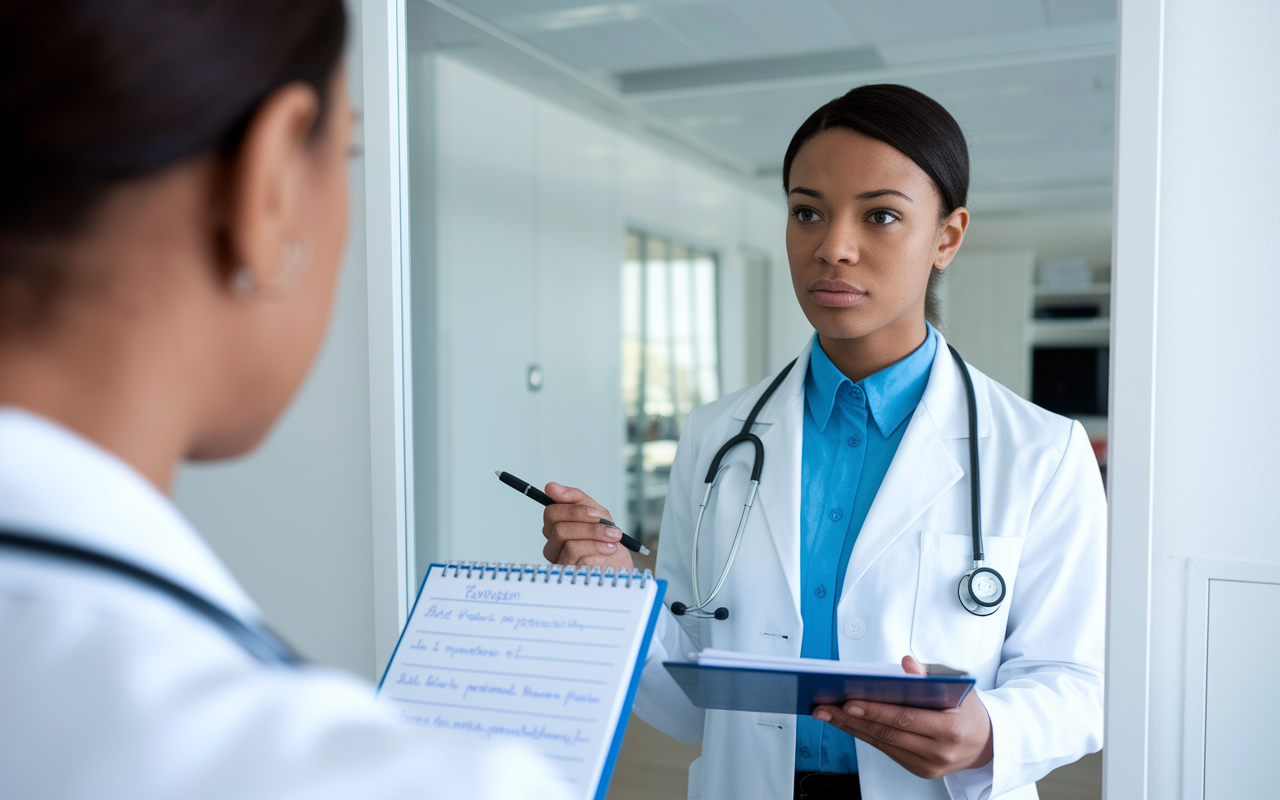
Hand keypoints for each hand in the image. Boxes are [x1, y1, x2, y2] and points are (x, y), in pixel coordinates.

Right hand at [540, 483, 634, 570]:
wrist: (623, 571)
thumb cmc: (609, 543)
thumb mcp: (599, 516)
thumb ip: (576, 499)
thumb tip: (550, 487)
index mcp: (557, 531)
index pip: (551, 512)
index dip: (574, 509)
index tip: (597, 513)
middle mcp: (553, 547)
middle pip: (556, 522)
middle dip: (584, 519)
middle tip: (607, 524)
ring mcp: (557, 561)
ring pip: (564, 535)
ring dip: (594, 533)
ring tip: (613, 538)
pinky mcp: (566, 573)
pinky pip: (574, 551)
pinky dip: (596, 547)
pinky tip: (609, 551)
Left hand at [812, 655, 992, 780]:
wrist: (988, 742)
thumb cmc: (969, 710)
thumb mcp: (956, 685)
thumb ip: (928, 675)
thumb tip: (906, 664)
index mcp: (950, 728)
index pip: (904, 718)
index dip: (874, 711)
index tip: (848, 701)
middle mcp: (939, 751)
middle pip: (887, 733)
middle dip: (851, 719)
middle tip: (825, 706)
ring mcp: (929, 765)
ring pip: (882, 744)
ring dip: (851, 728)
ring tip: (828, 713)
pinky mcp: (919, 770)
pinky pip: (887, 750)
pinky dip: (865, 736)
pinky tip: (848, 723)